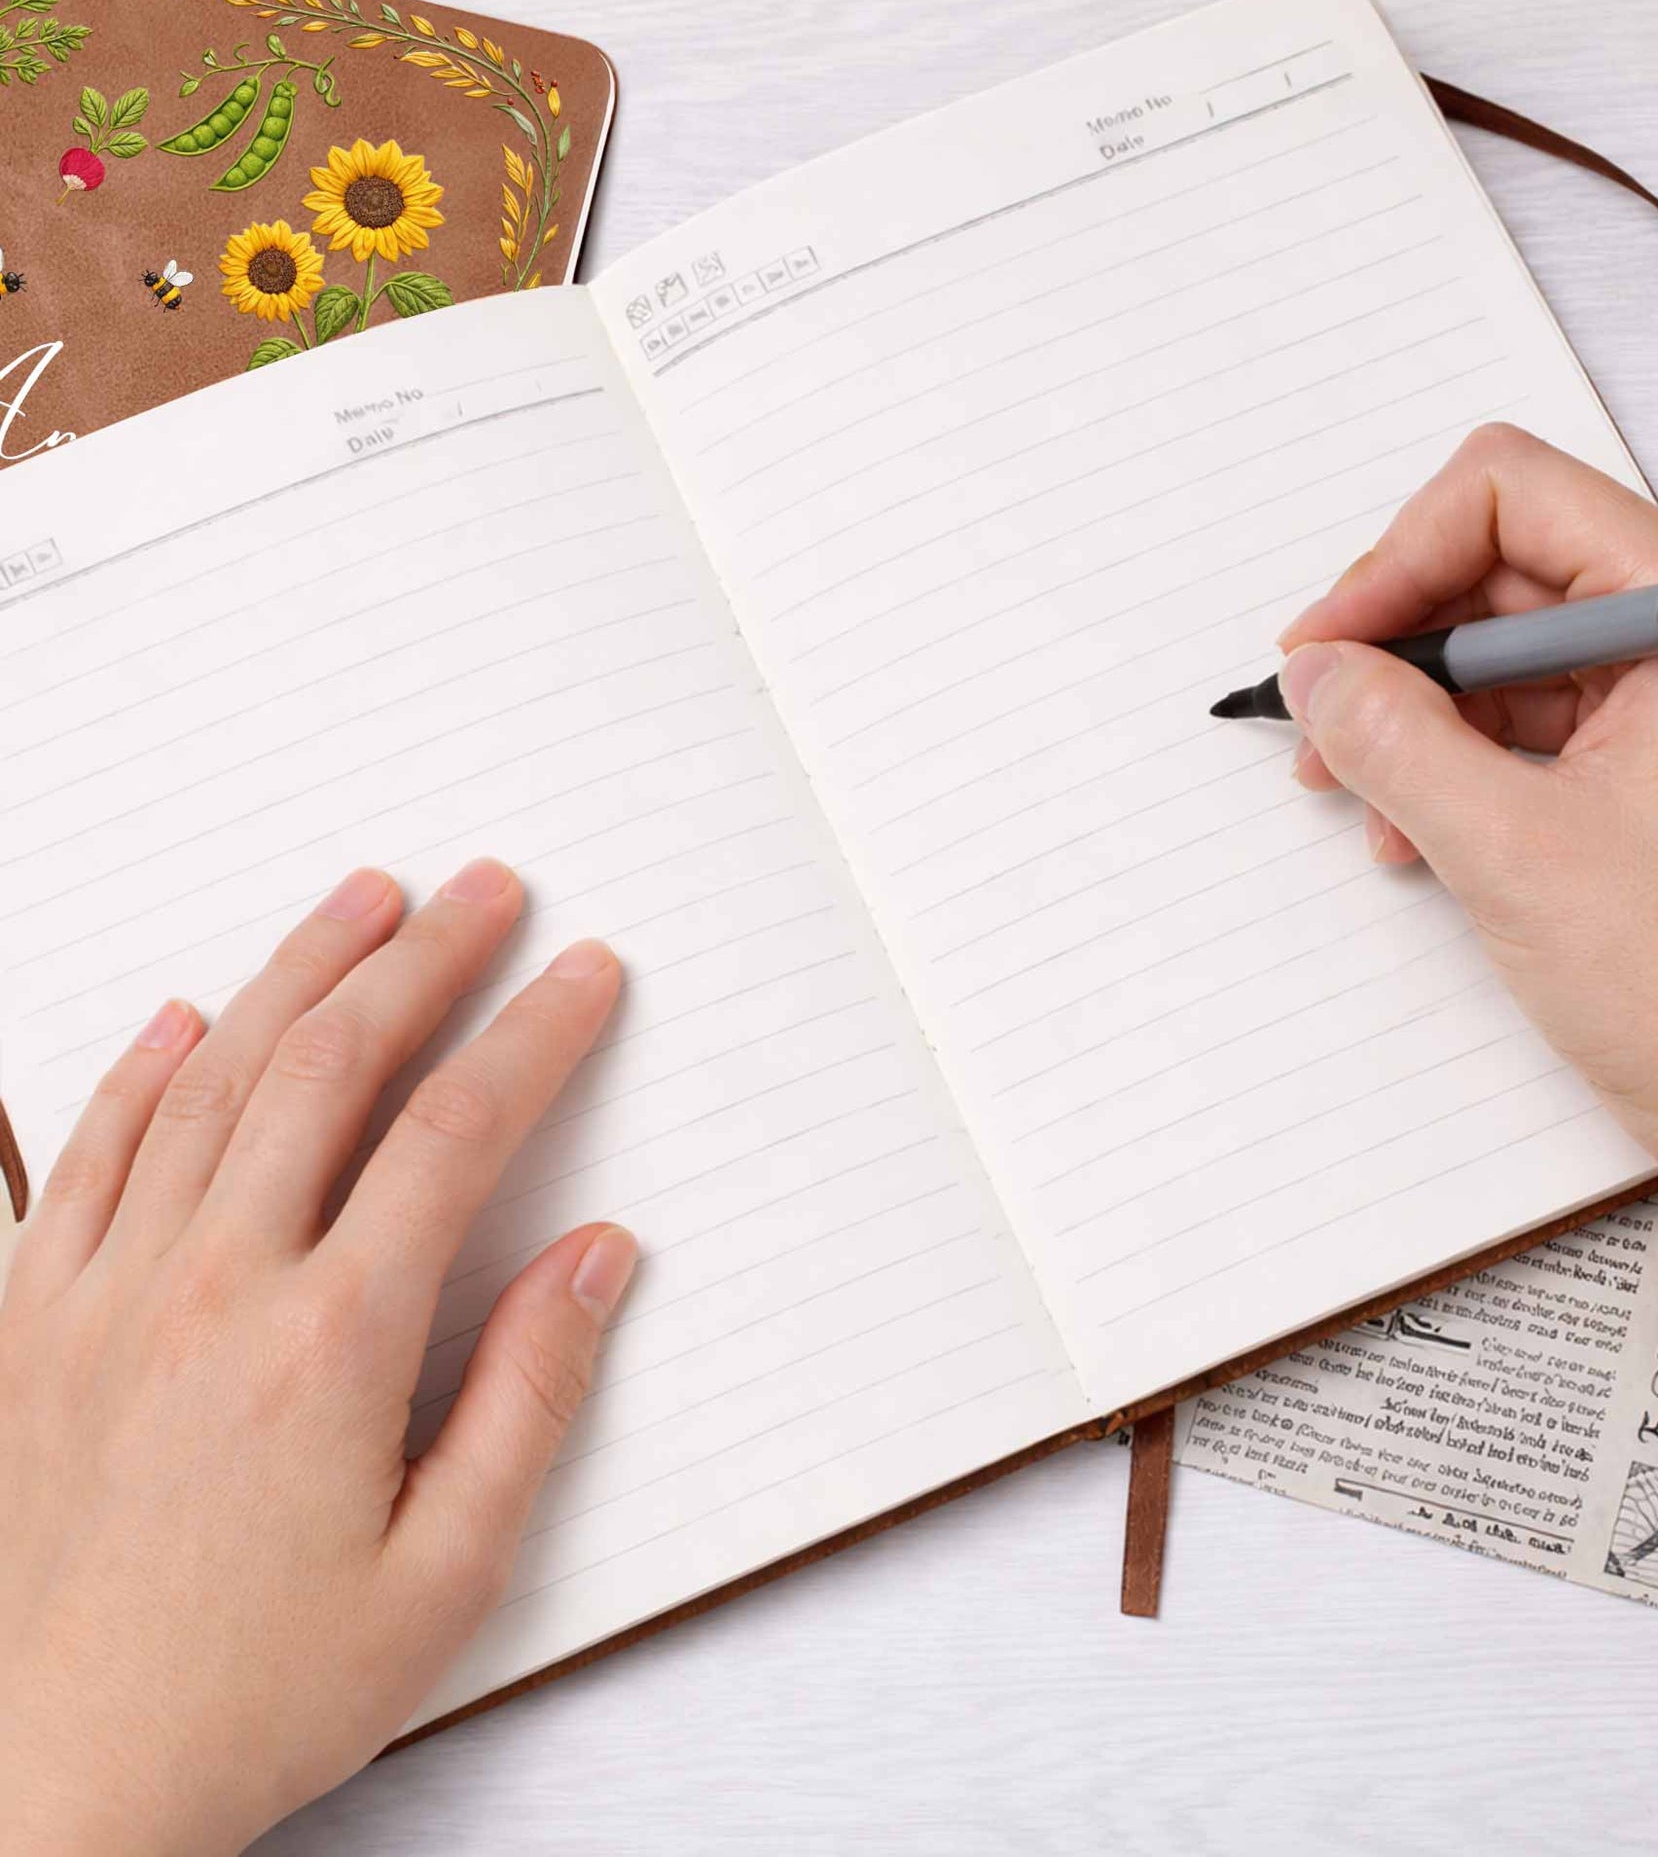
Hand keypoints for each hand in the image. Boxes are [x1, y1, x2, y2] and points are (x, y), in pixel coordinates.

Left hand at [0, 860, 635, 1855]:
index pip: (456, 1131)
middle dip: (425, 958)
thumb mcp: (445, 1575)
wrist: (52, 1788)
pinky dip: (140, 1068)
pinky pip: (87, 1154)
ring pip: (212, 1079)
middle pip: (334, 1067)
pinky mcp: (32, 1323)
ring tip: (362, 901)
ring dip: (299, 972)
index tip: (583, 974)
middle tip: (484, 893)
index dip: (533, 1033)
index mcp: (329, 1344)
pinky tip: (186, 1017)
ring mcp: (107, 1295)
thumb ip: (531, 1395)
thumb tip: (597, 1259)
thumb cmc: (253, 1694)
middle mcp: (213, 1289)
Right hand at [1280, 424, 1657, 1489]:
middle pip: (1502, 569)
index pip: (1511, 498)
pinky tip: (1418, 829)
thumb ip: (1394, 739)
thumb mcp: (1510, 850)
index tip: (1326, 649)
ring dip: (1419, 714)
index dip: (1395, 562)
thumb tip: (1317, 670)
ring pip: (1506, 652)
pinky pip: (1533, 721)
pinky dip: (1461, 763)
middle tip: (1323, 722)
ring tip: (1364, 795)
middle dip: (1397, 645)